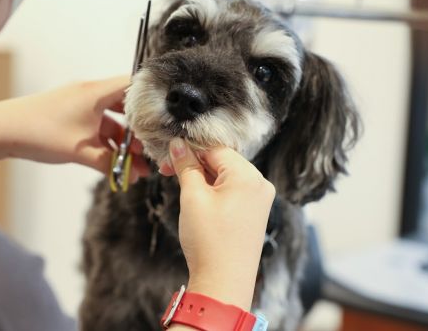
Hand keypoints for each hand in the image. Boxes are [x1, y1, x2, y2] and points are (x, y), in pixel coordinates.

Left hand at [0, 76, 148, 195]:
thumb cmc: (38, 133)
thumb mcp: (80, 152)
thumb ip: (110, 162)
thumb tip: (134, 174)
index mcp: (96, 92)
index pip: (135, 87)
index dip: (153, 100)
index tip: (167, 119)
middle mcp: (90, 94)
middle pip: (127, 107)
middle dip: (141, 130)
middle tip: (153, 152)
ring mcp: (80, 105)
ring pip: (113, 120)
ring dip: (124, 141)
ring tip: (136, 164)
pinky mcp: (70, 116)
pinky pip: (98, 127)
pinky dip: (108, 142)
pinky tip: (114, 162)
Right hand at [166, 138, 274, 310]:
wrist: (224, 284)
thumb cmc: (209, 241)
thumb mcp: (193, 197)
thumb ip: (186, 166)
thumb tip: (178, 144)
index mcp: (249, 176)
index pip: (216, 149)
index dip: (189, 150)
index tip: (167, 156)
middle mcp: (260, 184)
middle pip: (223, 161)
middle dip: (195, 163)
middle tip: (168, 171)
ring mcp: (260, 199)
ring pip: (227, 175)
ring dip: (203, 177)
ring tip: (181, 185)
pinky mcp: (255, 213)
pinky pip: (233, 190)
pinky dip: (214, 190)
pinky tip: (197, 197)